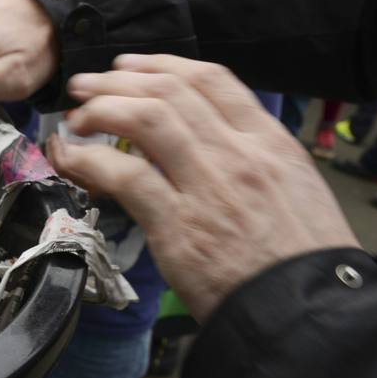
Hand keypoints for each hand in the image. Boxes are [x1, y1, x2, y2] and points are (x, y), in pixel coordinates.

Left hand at [45, 54, 360, 323]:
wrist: (307, 312)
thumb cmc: (301, 262)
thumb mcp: (296, 191)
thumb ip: (253, 162)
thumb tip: (211, 146)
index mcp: (269, 143)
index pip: (212, 80)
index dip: (162, 65)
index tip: (129, 69)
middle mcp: (237, 154)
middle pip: (169, 91)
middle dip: (117, 81)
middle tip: (85, 87)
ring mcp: (206, 186)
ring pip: (144, 118)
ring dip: (99, 110)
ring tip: (75, 118)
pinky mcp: (177, 225)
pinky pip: (123, 175)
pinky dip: (86, 160)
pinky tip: (69, 157)